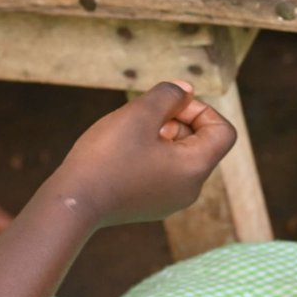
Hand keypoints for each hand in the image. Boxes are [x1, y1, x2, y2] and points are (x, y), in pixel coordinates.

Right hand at [53, 81, 236, 228]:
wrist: (73, 202)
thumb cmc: (106, 157)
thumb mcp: (138, 114)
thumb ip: (167, 96)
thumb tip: (185, 90)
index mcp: (195, 168)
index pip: (223, 131)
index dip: (199, 109)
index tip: (167, 105)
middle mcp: (190, 189)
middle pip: (199, 144)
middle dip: (175, 122)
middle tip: (140, 117)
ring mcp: (169, 201)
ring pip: (177, 158)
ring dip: (158, 138)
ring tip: (126, 135)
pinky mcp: (149, 206)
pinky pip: (160, 173)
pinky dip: (146, 156)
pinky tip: (117, 155)